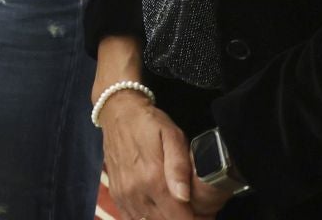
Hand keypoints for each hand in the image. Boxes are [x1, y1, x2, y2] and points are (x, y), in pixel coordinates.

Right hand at [100, 91, 208, 219]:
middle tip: (192, 207)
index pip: (180, 218)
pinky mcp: (116, 194)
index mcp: (152, 179)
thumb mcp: (171, 136)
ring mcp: (124, 195)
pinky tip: (156, 207)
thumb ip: (178, 166)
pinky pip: (132, 218)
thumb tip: (184, 196)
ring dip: (164, 217)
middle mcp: (136, 191)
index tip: (204, 214)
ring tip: (175, 205)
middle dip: (181, 217)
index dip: (197, 219)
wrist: (117, 112)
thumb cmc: (148, 123)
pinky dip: (147, 217)